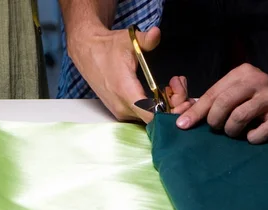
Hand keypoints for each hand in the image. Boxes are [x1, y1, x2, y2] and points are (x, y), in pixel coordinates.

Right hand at [67, 26, 192, 122]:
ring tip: (171, 86)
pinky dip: (156, 106)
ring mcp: (120, 111)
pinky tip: (161, 91)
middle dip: (172, 105)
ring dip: (165, 105)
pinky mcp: (120, 111)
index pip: (151, 115)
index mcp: (125, 91)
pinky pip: (142, 115)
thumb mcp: (128, 40)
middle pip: (155, 118)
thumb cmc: (107, 48)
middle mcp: (122, 106)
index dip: (170, 111)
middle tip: (178, 85)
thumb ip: (146, 40)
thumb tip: (156, 34)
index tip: (180, 97)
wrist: (87, 53)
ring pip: (150, 118)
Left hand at [175, 63, 267, 143]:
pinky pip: (258, 134)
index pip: (212, 94)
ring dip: (231, 131)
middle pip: (223, 104)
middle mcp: (257, 81)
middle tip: (218, 128)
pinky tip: (252, 135)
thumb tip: (182, 118)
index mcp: (241, 73)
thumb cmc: (256, 96)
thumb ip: (212, 101)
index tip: (182, 126)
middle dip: (214, 121)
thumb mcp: (235, 90)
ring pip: (238, 118)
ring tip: (235, 132)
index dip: (196, 112)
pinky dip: (251, 139)